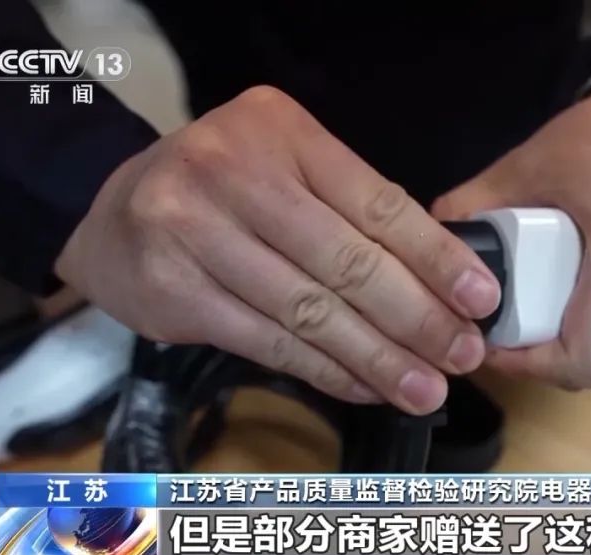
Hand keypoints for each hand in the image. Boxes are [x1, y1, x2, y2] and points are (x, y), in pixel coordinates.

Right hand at [55, 86, 501, 414]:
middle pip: (347, 261)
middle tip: (463, 355)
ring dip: (376, 357)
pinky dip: (324, 370)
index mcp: (281, 132)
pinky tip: (365, 386)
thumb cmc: (221, 187)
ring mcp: (193, 230)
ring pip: (308, 310)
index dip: (435, 257)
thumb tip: (439, 274)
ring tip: (424, 387)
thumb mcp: (284, 165)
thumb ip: (349, 206)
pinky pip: (267, 341)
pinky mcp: (171, 290)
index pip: (377, 202)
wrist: (110, 210)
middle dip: (416, 317)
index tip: (480, 299)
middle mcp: (234, 172)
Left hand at [431, 87, 590, 389]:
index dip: (529, 364)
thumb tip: (428, 256)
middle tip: (504, 319)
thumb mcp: (521, 168)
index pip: (581, 356)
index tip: (492, 340)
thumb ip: (471, 212)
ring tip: (534, 303)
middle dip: (541, 351)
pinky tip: (567, 294)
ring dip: (567, 340)